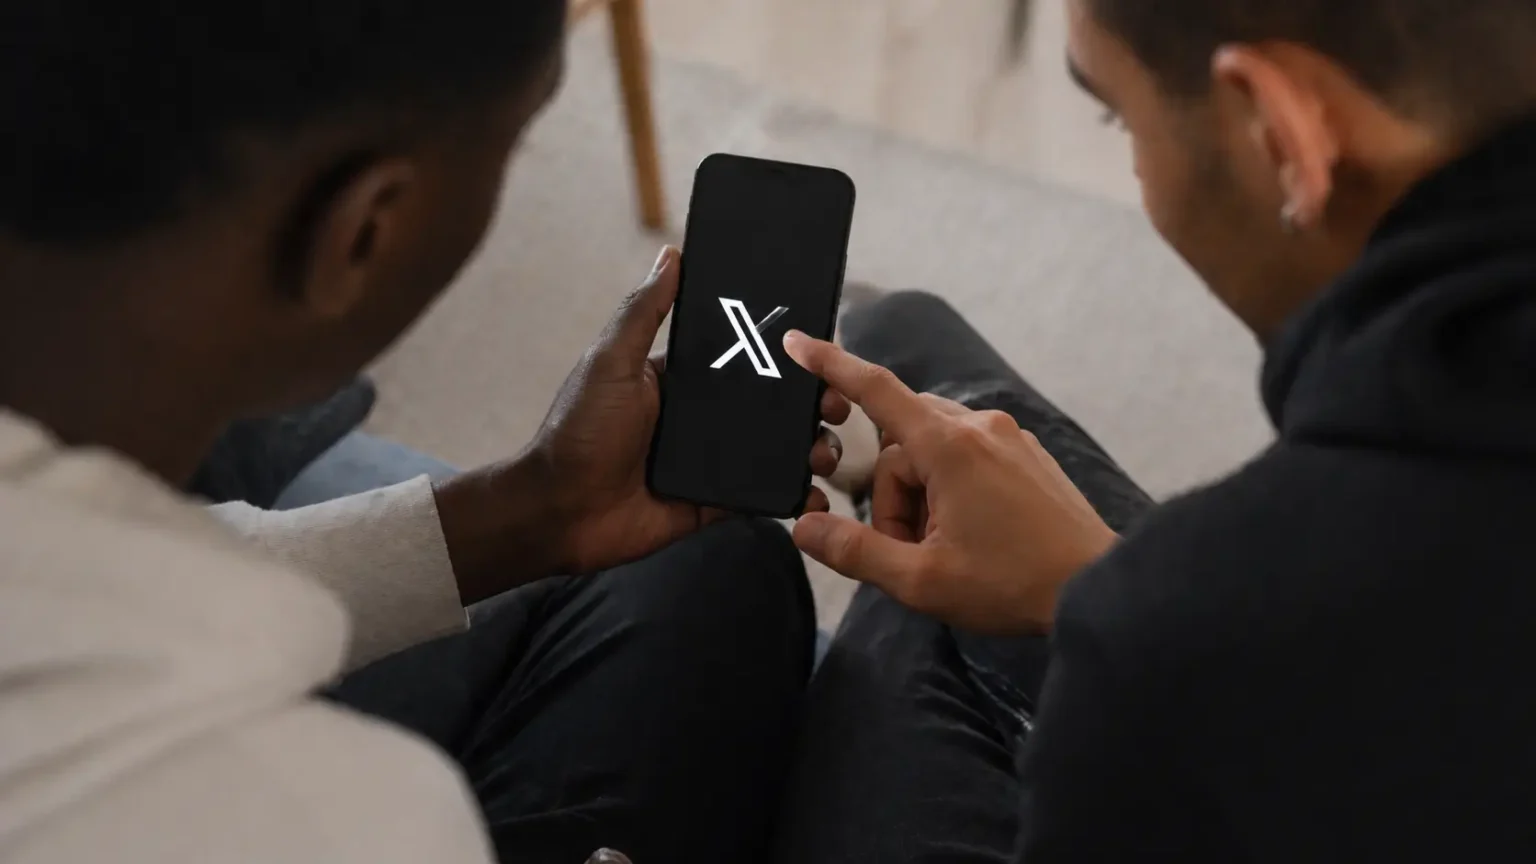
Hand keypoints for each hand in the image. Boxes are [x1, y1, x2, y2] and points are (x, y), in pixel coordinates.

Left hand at [435, 249, 849, 602]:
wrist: (561, 511)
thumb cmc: (579, 431)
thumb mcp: (611, 361)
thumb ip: (644, 311)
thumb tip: (672, 254)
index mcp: (682, 380)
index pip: (744, 359)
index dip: (783, 356)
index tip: (819, 350)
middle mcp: (701, 418)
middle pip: (772, 405)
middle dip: (811, 403)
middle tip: (836, 405)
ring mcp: (710, 462)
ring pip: (776, 450)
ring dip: (810, 448)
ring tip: (826, 451)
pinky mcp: (714, 503)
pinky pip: (762, 496)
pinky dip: (793, 496)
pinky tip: (815, 496)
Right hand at [782, 331, 1116, 633]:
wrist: (1098, 588)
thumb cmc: (1012, 585)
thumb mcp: (920, 580)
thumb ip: (855, 551)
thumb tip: (804, 527)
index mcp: (949, 447)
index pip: (875, 389)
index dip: (831, 364)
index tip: (798, 342)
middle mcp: (978, 427)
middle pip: (900, 442)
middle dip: (891, 494)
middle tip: (908, 549)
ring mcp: (1007, 437)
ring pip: (932, 451)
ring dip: (921, 497)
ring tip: (943, 551)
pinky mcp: (1026, 453)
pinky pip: (967, 456)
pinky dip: (950, 492)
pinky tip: (970, 536)